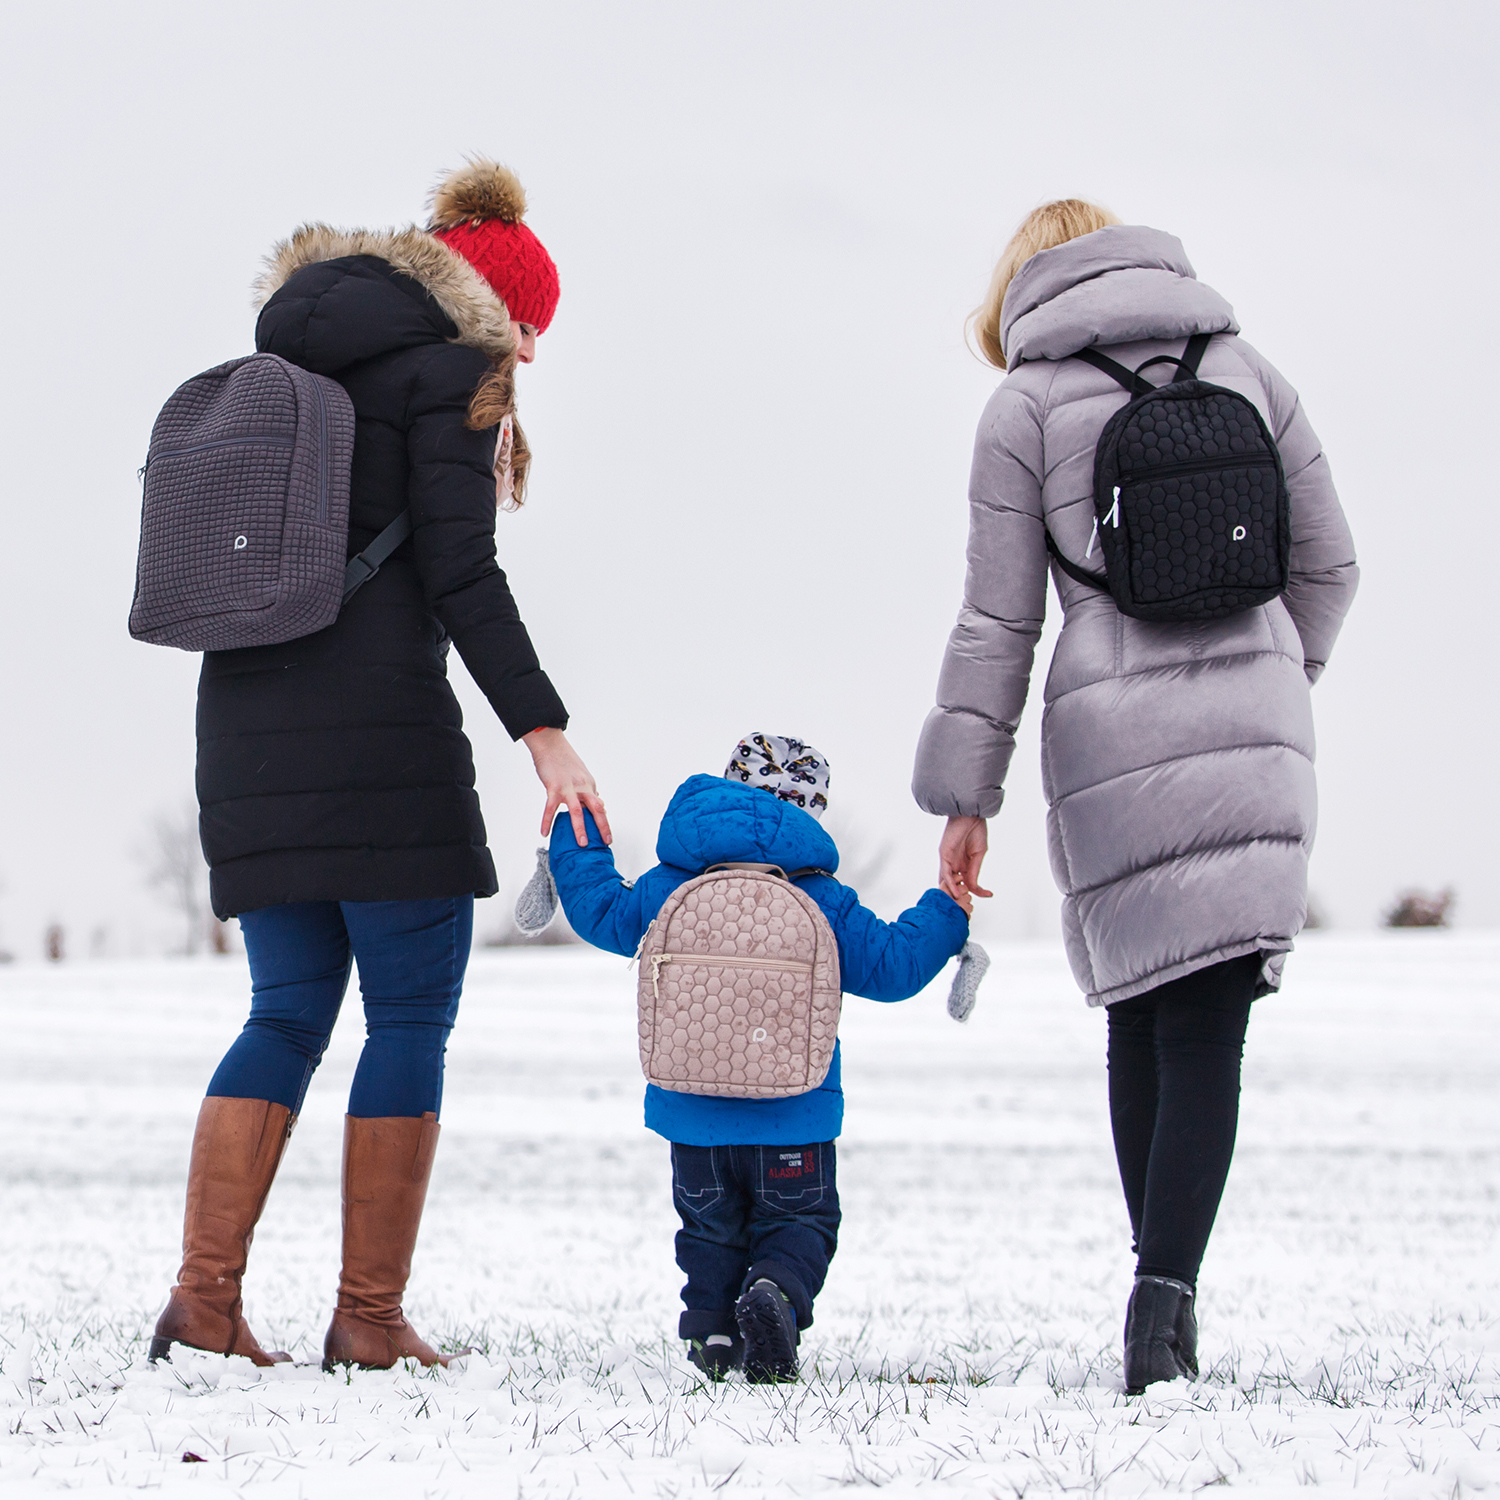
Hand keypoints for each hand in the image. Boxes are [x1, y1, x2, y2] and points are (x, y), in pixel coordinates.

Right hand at [523, 728, 611, 846]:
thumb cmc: (563, 758)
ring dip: (580, 828)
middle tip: (606, 841)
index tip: (606, 834)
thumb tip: (598, 802)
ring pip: (577, 811)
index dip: (603, 820)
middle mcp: (582, 786)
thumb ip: (587, 789)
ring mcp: (568, 787)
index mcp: (589, 784)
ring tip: (582, 843)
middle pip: (597, 808)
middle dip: (603, 826)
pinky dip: (547, 821)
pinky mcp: (553, 787)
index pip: (599, 805)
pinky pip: (551, 807)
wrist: (550, 744)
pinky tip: (545, 832)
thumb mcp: (581, 774)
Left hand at [938, 815, 990, 908]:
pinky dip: (949, 883)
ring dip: (954, 893)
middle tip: (968, 905)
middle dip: (960, 896)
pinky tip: (956, 892)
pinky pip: (945, 873)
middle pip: (953, 885)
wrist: (971, 814)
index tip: (989, 894)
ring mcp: (948, 860)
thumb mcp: (979, 854)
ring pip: (947, 881)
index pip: (967, 882)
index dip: (977, 890)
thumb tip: (973, 887)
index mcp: (963, 863)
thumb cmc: (976, 829)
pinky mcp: (944, 855)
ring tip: (962, 903)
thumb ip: (974, 871)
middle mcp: (954, 863)